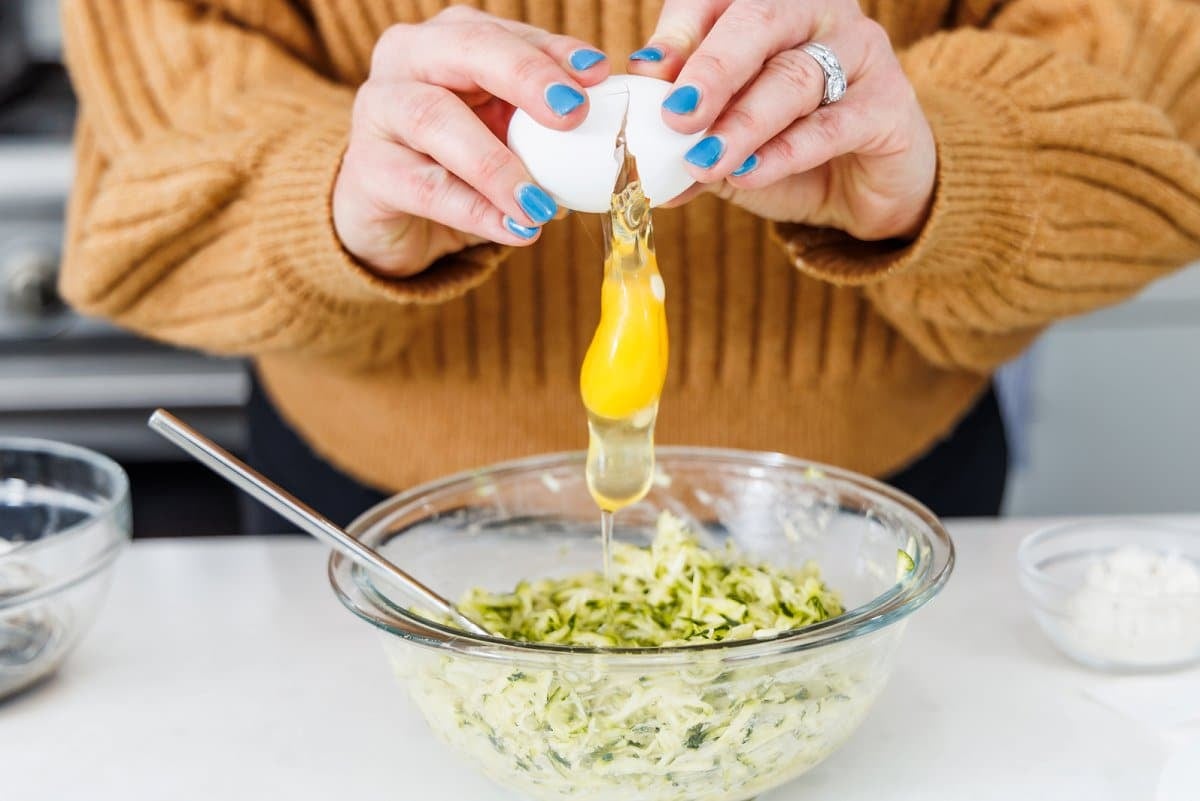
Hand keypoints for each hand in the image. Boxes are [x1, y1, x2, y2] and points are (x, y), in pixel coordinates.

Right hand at [333, 6, 609, 275]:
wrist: (394, 221)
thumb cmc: (460, 165)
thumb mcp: (508, 135)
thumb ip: (547, 125)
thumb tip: (618, 129)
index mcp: (447, 40)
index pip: (504, 32)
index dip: (552, 50)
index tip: (599, 72)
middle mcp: (406, 61)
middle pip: (464, 50)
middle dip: (523, 76)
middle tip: (571, 113)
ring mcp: (378, 112)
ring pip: (434, 119)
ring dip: (496, 163)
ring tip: (542, 203)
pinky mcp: (365, 171)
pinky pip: (423, 186)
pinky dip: (475, 210)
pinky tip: (516, 228)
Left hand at [628, 0, 934, 240]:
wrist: (860, 188)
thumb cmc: (785, 145)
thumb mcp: (726, 133)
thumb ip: (689, 129)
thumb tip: (638, 142)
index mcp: (768, 7)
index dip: (680, 32)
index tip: (647, 72)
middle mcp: (816, 13)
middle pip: (760, 22)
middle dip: (713, 68)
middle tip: (676, 114)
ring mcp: (860, 52)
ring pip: (794, 77)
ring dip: (744, 123)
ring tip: (704, 160)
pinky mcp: (888, 104)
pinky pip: (832, 125)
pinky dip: (785, 153)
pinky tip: (748, 175)